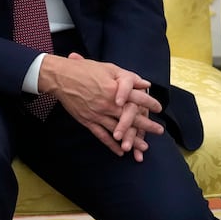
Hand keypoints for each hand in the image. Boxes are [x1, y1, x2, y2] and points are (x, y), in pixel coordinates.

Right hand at [39, 52, 164, 156]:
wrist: (61, 78)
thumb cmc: (85, 70)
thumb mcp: (109, 68)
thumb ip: (128, 78)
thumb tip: (144, 84)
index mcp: (114, 89)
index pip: (137, 98)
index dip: (150, 104)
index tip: (159, 109)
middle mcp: (108, 104)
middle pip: (131, 117)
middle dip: (146, 125)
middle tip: (159, 131)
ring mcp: (97, 114)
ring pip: (118, 130)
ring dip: (132, 139)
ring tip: (144, 147)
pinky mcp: (87, 121)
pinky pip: (102, 136)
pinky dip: (111, 145)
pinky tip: (120, 151)